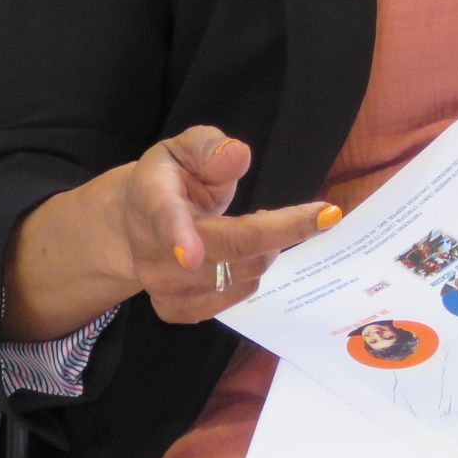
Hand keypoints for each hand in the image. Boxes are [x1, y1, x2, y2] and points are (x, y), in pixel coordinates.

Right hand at [121, 125, 338, 323]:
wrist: (134, 222)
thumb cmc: (171, 178)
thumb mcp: (187, 147)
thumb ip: (211, 149)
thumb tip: (236, 156)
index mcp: (152, 198)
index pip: (164, 217)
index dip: (178, 236)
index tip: (190, 256)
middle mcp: (152, 249)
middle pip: (226, 249)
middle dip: (282, 230)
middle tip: (324, 214)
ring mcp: (162, 285)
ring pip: (240, 274)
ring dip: (268, 248)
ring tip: (259, 224)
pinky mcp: (175, 310)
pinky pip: (235, 296)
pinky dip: (253, 273)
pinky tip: (246, 253)